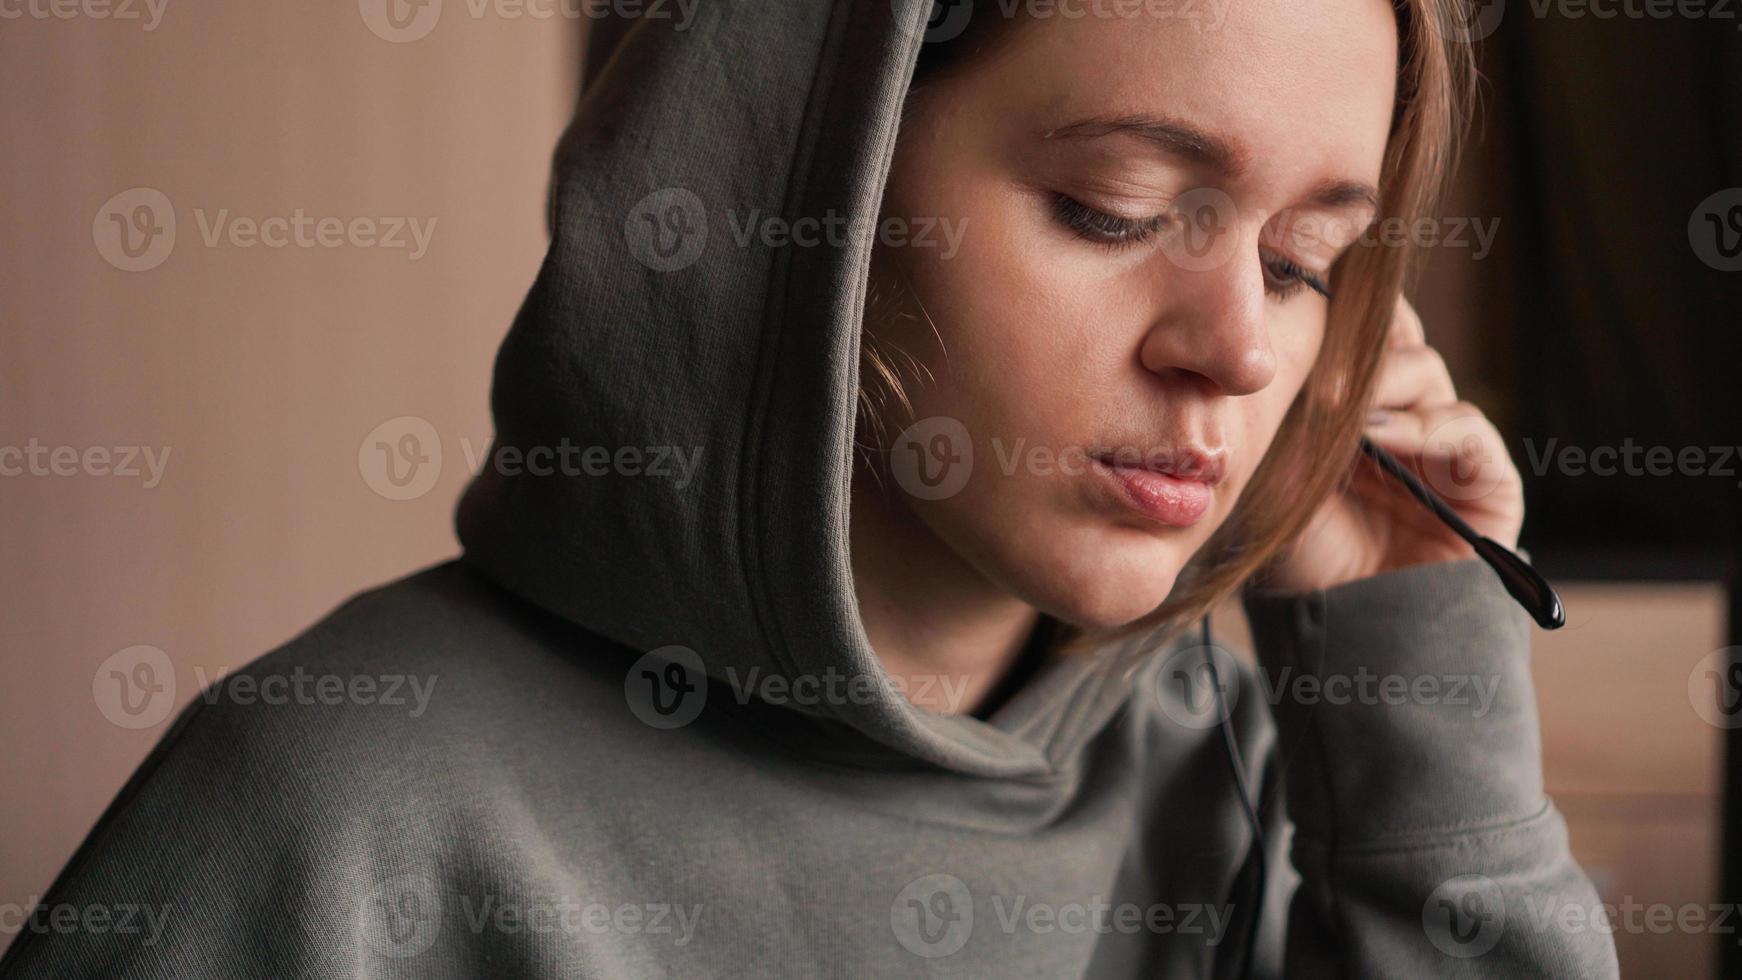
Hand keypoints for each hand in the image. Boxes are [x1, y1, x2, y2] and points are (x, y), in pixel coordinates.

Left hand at [1260, 296, 1524, 593]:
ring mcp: (1447, 445)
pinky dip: (1424, 425)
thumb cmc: (1305, 558)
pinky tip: (1380, 436)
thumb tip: (1280, 360)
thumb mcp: (1281, 477)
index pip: (1355, 333)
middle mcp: (1405, 416)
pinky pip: (1464, 429)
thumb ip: (1289, 418)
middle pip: (1394, 339)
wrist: (1351, 632)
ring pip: (1424, 372)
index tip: (1292, 299)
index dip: (1331, 312)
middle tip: (1311, 346)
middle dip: (1354, 335)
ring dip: (1379, 381)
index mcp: (1356, 406)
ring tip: (1334, 404)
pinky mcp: (1488, 480)